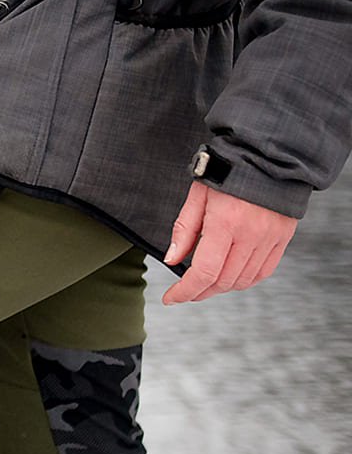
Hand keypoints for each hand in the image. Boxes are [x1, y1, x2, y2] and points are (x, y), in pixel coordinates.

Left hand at [162, 182, 296, 304]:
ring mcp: (270, 238)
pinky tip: (231, 277)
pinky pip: (263, 272)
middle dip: (200, 291)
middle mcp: (250, 234)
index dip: (185, 291)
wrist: (267, 155)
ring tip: (206, 283)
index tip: (171, 298)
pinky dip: (244, 280)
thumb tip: (172, 260)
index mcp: (225, 223)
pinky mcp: (282, 239)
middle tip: (185, 291)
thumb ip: (184, 230)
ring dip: (221, 287)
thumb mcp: (197, 195)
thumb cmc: (228, 171)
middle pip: (222, 281)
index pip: (203, 272)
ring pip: (243, 280)